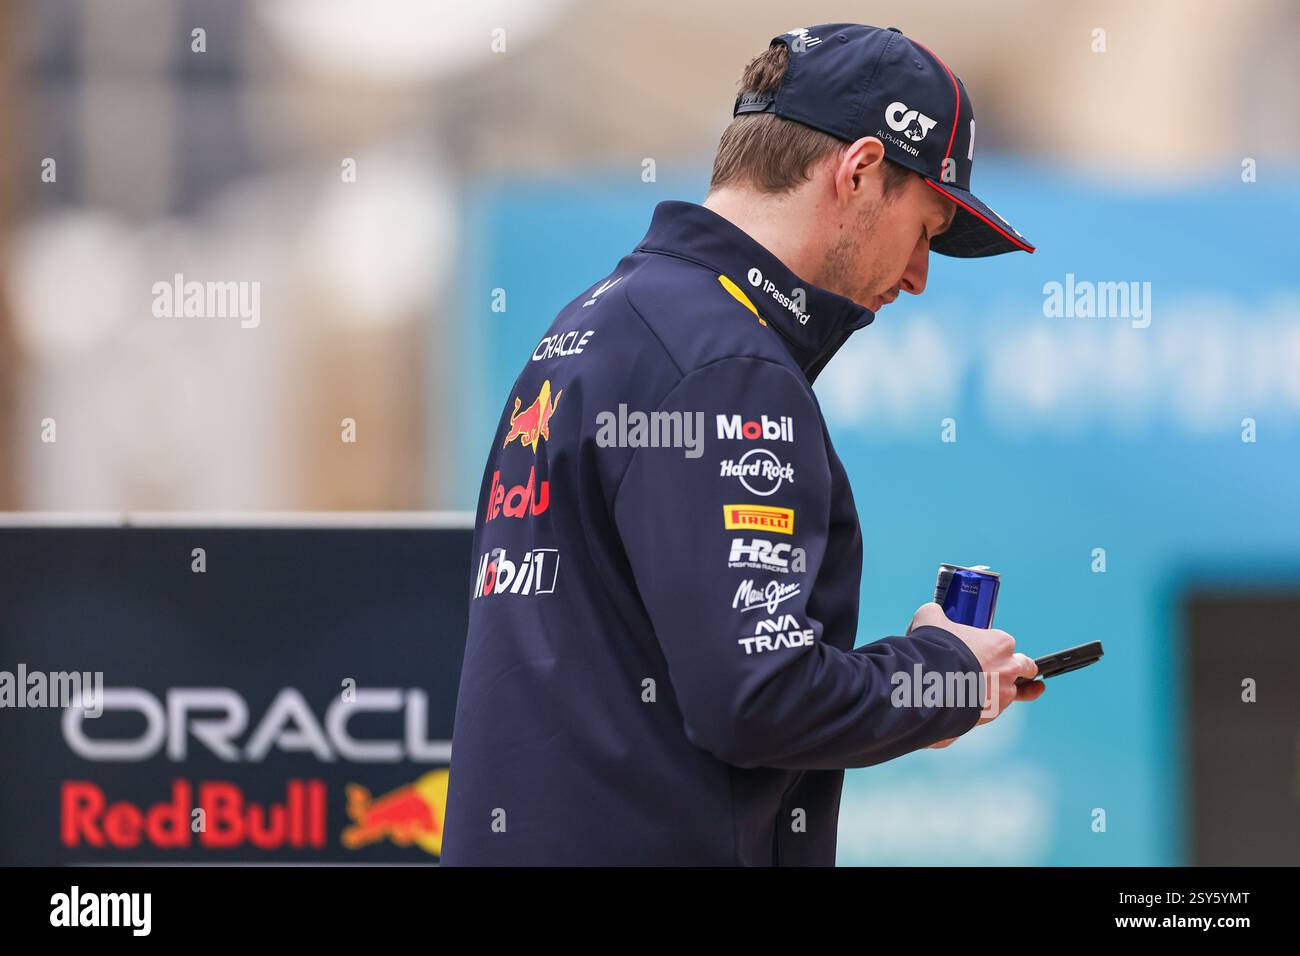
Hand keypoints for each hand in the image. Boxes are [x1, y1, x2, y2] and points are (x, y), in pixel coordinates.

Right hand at [906, 602, 1044, 747]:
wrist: (929, 683)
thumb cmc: (935, 648)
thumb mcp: (930, 620)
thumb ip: (936, 614)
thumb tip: (931, 613)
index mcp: (1000, 643)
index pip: (1007, 644)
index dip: (993, 648)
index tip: (980, 651)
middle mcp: (1009, 668)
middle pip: (1026, 669)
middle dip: (1018, 670)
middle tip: (999, 672)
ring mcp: (1003, 693)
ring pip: (1009, 693)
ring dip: (996, 691)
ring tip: (975, 691)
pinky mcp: (992, 714)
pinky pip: (992, 710)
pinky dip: (982, 707)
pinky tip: (967, 703)